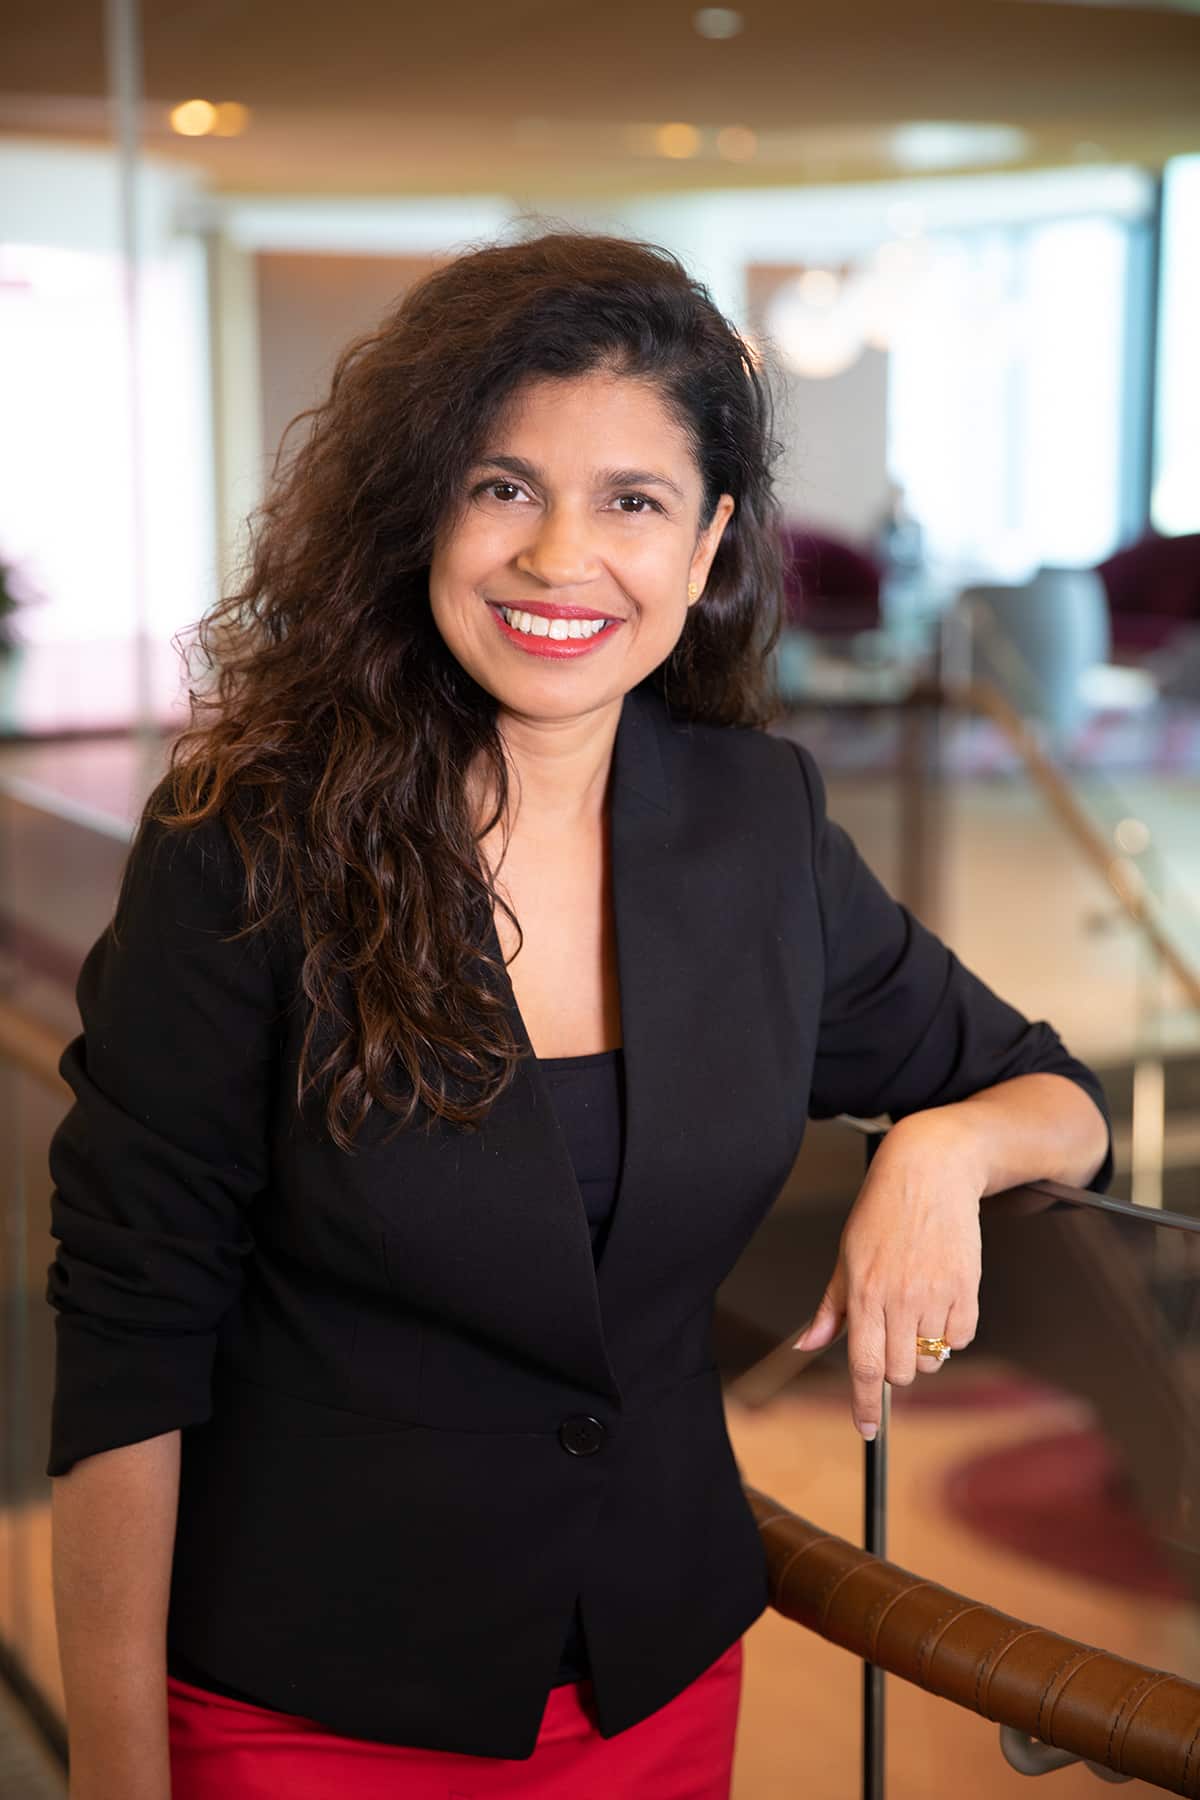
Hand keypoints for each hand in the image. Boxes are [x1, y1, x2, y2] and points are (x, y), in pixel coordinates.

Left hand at [791, 1115, 984, 1437]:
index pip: (864, 1366)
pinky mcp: (967, 1287)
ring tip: (917, 1312)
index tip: (867, 1429)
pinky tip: (941, 1305)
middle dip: (896, 1367)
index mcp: (864, 1293)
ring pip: (932, 1358)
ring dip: (924, 1349)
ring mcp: (935, 1295)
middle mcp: (900, 1298)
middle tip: (893, 1335)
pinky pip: (963, 1338)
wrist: (930, 1172)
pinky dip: (952, 1334)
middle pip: (902, 1371)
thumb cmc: (882, 1212)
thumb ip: (831, 1308)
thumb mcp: (846, 1257)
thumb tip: (808, 1343)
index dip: (865, 1404)